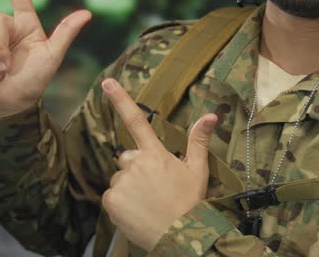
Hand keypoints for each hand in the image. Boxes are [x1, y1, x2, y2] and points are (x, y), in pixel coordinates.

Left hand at [101, 78, 217, 251]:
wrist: (180, 236)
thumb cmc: (190, 203)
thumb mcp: (198, 171)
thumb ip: (198, 140)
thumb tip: (211, 115)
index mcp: (156, 153)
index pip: (137, 121)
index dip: (121, 100)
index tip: (107, 83)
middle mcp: (136, 163)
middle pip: (128, 158)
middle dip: (136, 168)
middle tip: (154, 188)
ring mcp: (122, 182)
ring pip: (120, 179)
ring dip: (129, 188)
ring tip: (147, 203)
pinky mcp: (111, 200)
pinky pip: (112, 197)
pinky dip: (121, 204)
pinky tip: (137, 212)